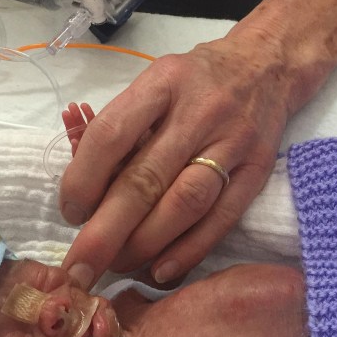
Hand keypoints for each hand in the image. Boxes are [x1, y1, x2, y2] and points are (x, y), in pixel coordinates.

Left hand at [59, 30, 298, 287]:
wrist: (266, 66)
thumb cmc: (196, 81)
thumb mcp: (155, 83)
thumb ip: (124, 129)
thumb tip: (87, 194)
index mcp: (163, 83)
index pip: (113, 135)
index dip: (84, 180)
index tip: (70, 212)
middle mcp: (199, 112)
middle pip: (146, 179)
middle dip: (106, 230)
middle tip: (81, 267)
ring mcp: (233, 142)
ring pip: (185, 203)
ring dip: (146, 243)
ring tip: (119, 266)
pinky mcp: (258, 169)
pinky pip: (223, 218)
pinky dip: (190, 249)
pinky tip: (162, 270)